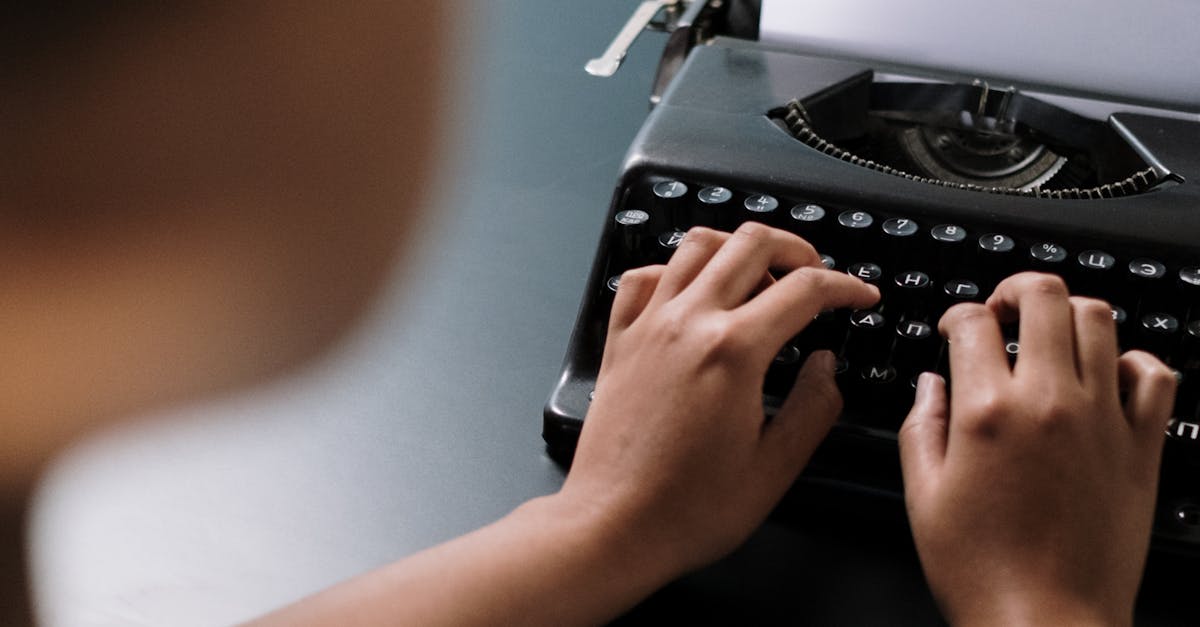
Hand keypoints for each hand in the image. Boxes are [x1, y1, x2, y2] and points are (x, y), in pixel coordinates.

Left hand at [558, 222, 878, 578]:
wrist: (612, 527)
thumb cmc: (687, 509)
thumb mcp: (774, 467)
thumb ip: (813, 407)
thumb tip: (827, 367)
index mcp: (733, 351)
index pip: (805, 290)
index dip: (846, 286)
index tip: (860, 297)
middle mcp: (688, 323)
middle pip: (750, 243)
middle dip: (797, 249)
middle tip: (817, 275)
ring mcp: (648, 326)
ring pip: (696, 246)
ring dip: (737, 248)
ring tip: (761, 276)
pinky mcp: (619, 342)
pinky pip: (644, 277)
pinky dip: (675, 269)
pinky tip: (693, 293)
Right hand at [900, 272, 1175, 625]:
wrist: (1045, 623)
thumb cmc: (983, 571)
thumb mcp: (923, 496)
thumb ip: (921, 426)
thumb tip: (930, 383)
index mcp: (987, 413)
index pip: (973, 322)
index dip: (958, 315)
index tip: (955, 328)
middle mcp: (1050, 403)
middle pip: (1045, 295)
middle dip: (1016, 289)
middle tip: (1003, 310)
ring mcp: (1102, 421)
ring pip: (1101, 319)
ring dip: (1070, 313)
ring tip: (1051, 334)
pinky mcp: (1141, 447)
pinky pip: (1155, 375)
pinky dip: (1133, 360)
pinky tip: (1107, 374)